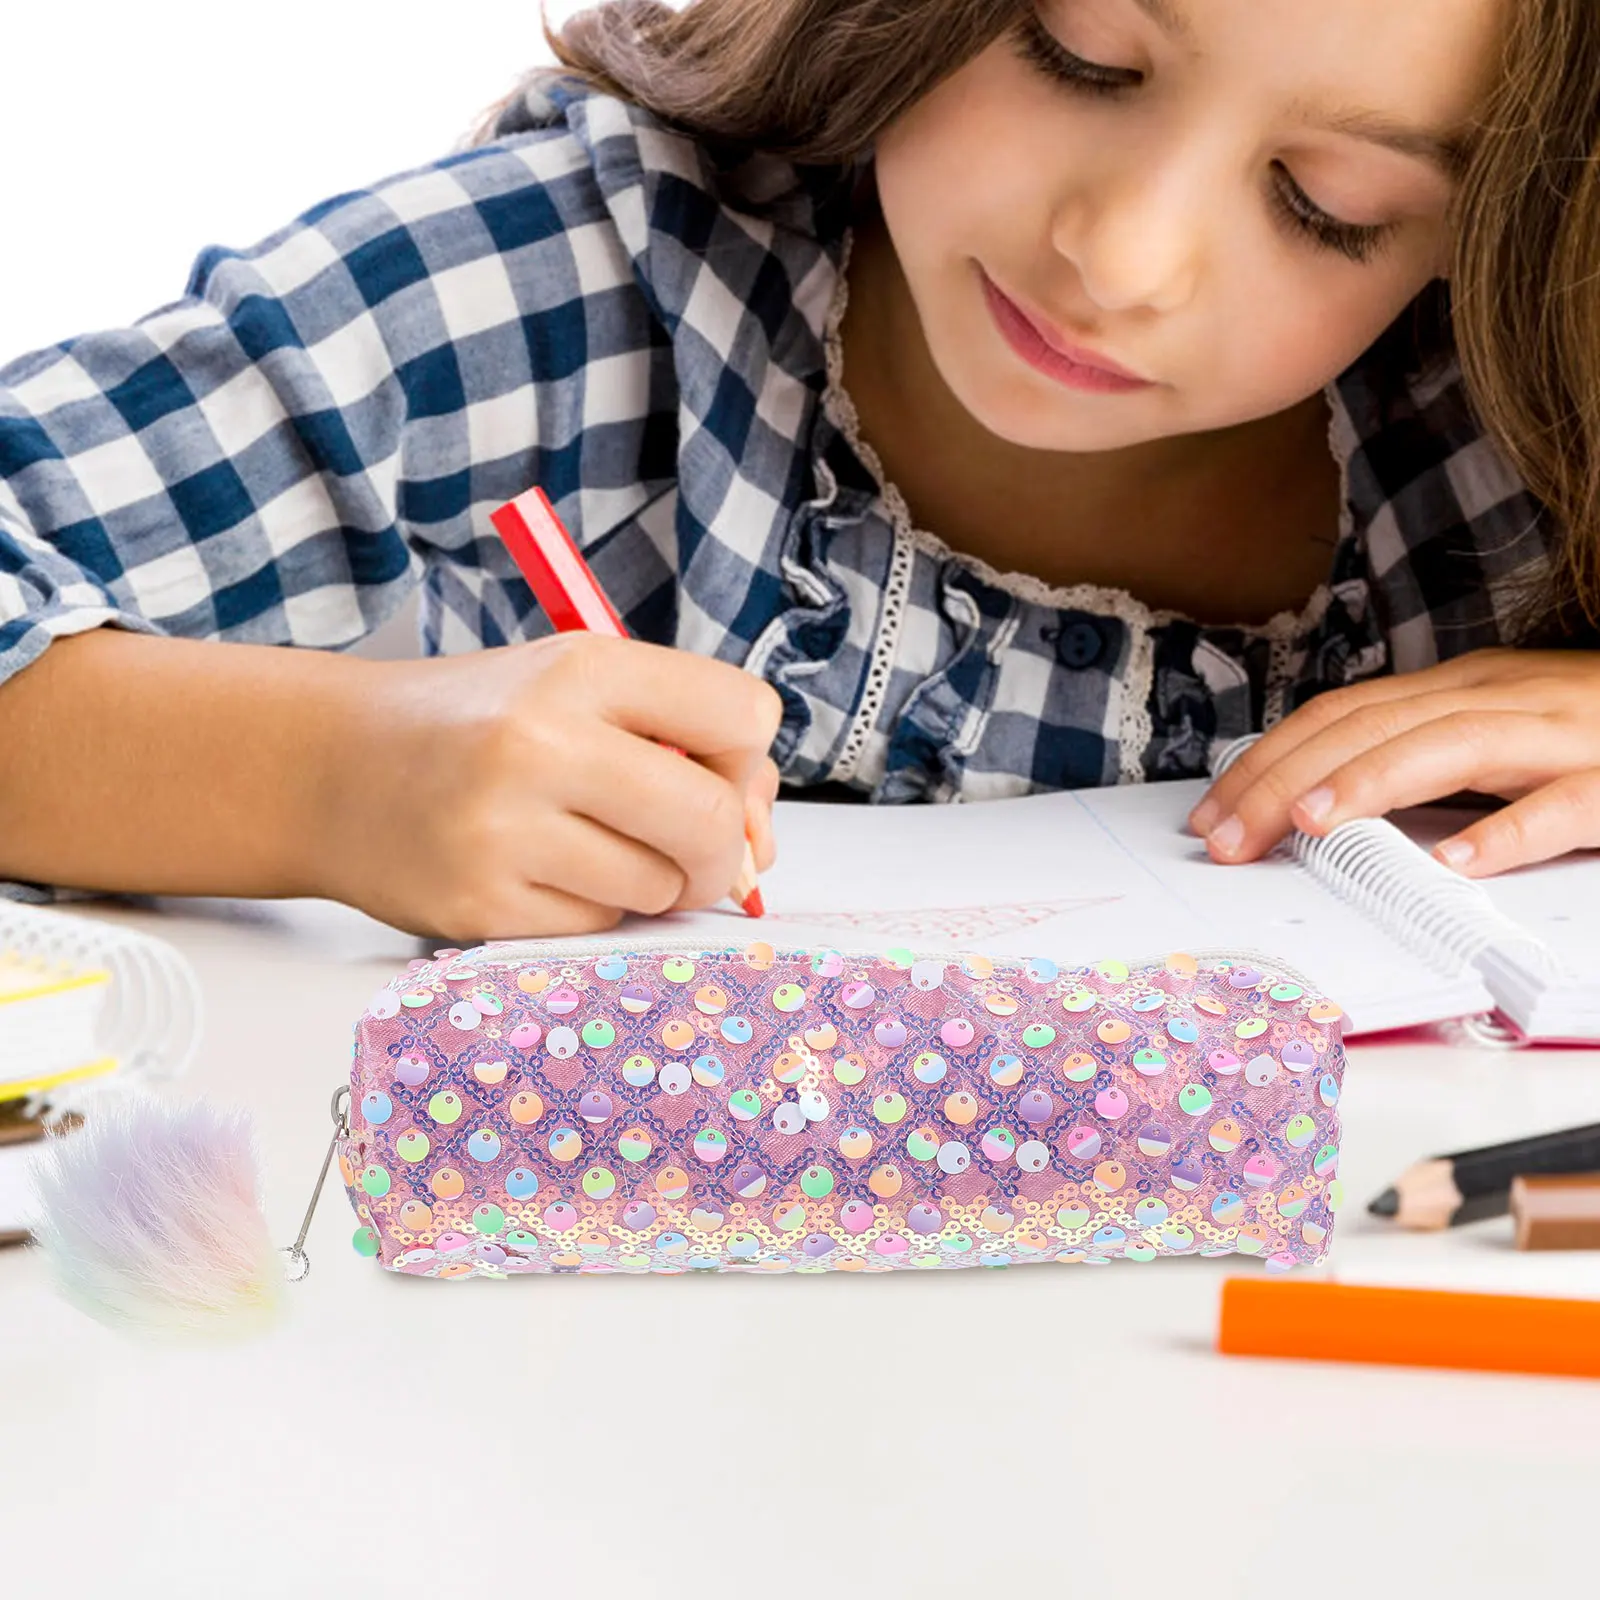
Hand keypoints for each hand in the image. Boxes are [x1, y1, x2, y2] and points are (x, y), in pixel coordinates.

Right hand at [317, 634, 782, 938]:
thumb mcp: (573, 690)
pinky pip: (596, 928)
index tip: (717, 772)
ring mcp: (504, 830)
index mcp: (581, 666)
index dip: (747, 758)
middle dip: (721, 849)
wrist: (329, 768)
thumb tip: (757, 846)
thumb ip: (678, 741)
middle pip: (712, 821)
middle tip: (688, 847)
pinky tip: (539, 874)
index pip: (742, 715)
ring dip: (648, 882)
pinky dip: (589, 911)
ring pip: (658, 888)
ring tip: (586, 845)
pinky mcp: (478, 905)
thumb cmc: (476, 727)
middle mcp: (541, 742)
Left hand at [1185, 647, 1599, 877]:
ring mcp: (1556, 735)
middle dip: (1283, 782)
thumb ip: (1409, 758)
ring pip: (1450, 746)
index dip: (1263, 763)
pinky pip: (1562, 802)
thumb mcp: (1483, 734)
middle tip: (1226, 839)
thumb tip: (1309, 801)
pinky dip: (1509, 829)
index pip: (1335, 716)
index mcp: (1454, 692)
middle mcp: (1493, 699)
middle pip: (1368, 727)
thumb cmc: (1582, 731)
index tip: (1210, 817)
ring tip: (1309, 824)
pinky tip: (1460, 860)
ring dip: (1370, 783)